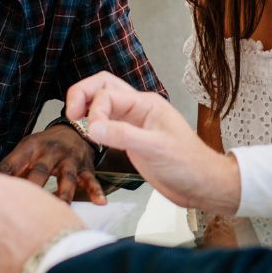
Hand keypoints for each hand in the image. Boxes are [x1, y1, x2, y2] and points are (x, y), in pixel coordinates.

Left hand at [0, 125, 104, 203]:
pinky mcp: (85, 167)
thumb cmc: (44, 146)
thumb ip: (9, 169)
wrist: (75, 129)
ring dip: (64, 194)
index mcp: (30, 149)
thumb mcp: (25, 150)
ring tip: (61, 209)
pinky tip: (99, 202)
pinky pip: (91, 180)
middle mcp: (50, 152)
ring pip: (66, 178)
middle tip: (24, 208)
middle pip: (40, 172)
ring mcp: (69, 160)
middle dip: (33, 188)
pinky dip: (95, 191)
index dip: (2, 178)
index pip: (13, 164)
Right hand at [66, 72, 239, 214]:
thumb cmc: (188, 164)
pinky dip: (93, 124)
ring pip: (103, 104)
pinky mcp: (131, 140)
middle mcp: (139, 109)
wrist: (201, 185)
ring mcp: (134, 124)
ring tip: (74, 121)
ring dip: (86, 107)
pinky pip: (107, 123)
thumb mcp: (155, 149)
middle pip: (103, 87)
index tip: (92, 132)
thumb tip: (91, 126)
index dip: (95, 110)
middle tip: (70, 114)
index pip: (109, 94)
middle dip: (83, 94)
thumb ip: (123, 136)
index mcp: (147, 103)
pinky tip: (88, 134)